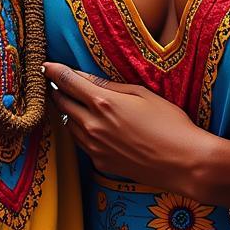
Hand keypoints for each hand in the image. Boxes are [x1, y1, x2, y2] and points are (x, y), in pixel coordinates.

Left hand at [45, 61, 219, 198]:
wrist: (185, 163)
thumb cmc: (169, 123)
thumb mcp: (141, 94)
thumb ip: (109, 86)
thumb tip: (86, 78)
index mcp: (103, 103)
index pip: (68, 82)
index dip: (54, 71)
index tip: (45, 65)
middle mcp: (93, 126)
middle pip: (63, 104)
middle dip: (56, 91)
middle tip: (54, 82)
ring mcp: (96, 148)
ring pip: (69, 125)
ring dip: (67, 112)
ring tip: (70, 102)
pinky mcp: (101, 164)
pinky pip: (82, 144)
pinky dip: (80, 131)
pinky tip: (89, 126)